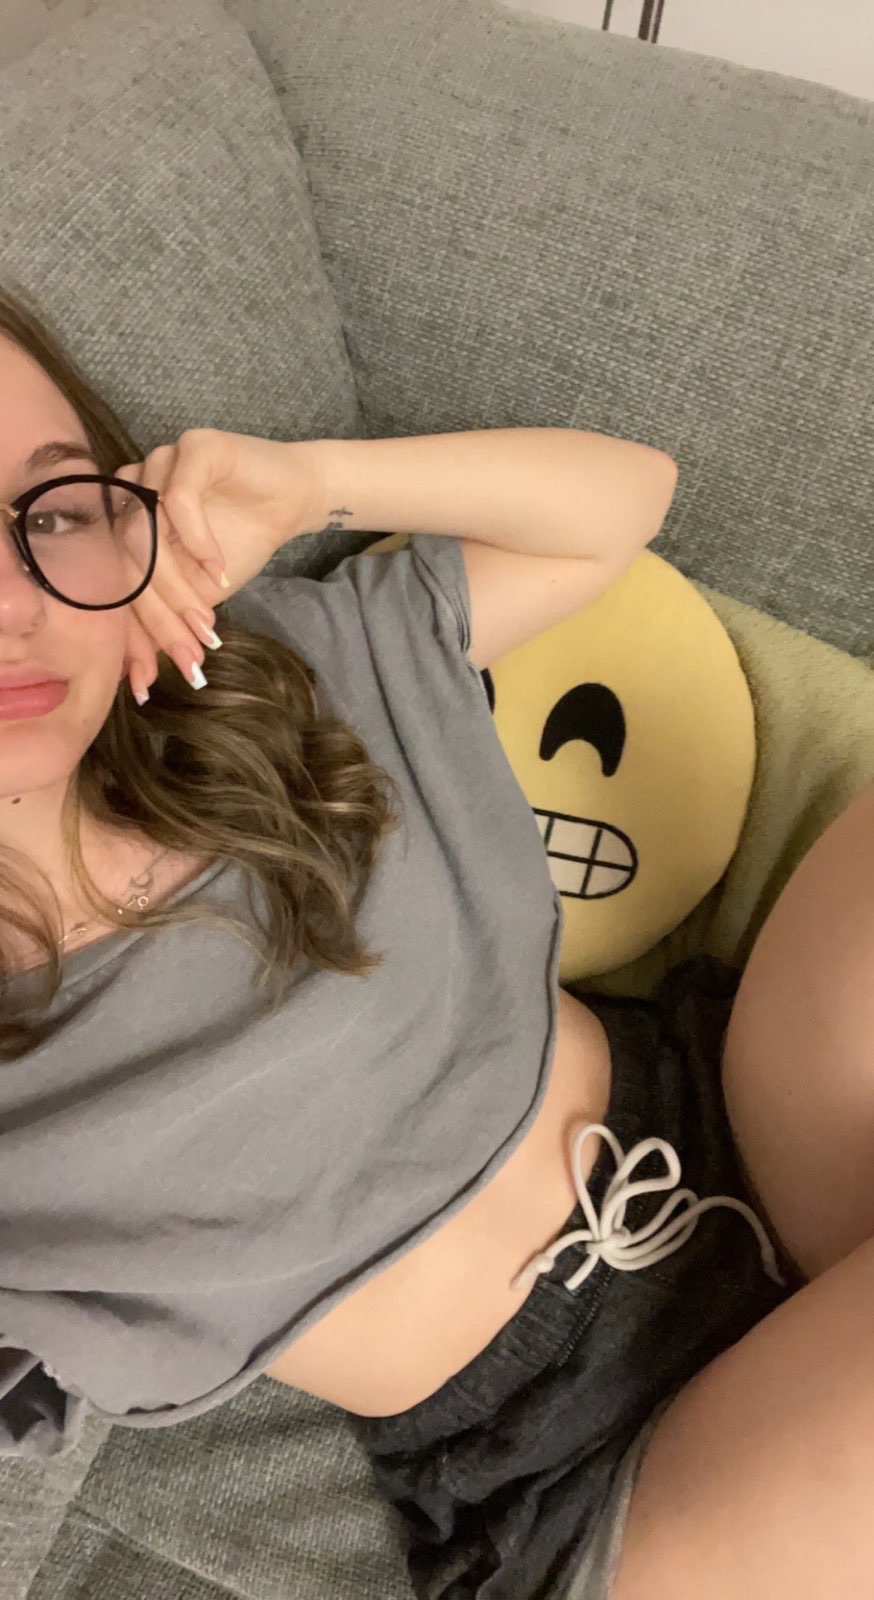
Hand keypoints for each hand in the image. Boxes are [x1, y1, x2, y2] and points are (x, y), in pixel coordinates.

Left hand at [115, 428, 324, 702]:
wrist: (292, 501)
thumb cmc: (242, 541)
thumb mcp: (198, 595)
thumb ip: (166, 619)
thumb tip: (139, 678)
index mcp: (124, 519)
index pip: (115, 578)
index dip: (132, 632)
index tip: (145, 682)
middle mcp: (132, 487)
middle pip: (126, 557)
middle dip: (159, 615)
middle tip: (189, 651)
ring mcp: (158, 463)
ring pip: (145, 529)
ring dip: (175, 583)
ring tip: (204, 619)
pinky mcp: (192, 447)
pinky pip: (179, 498)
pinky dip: (197, 540)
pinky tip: (217, 569)